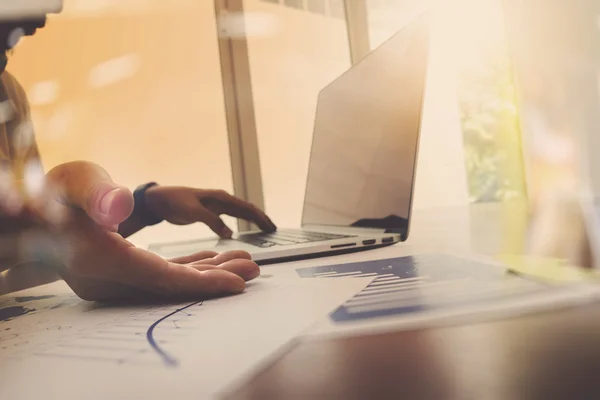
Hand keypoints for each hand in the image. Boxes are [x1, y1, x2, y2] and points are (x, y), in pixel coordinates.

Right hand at [0, 161, 259, 300]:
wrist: (31, 218)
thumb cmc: (51, 197)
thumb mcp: (72, 184)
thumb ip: (95, 195)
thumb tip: (117, 210)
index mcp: (102, 261)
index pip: (162, 279)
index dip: (202, 282)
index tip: (236, 283)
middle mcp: (112, 280)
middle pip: (174, 284)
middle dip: (215, 278)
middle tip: (254, 271)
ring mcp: (118, 280)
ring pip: (172, 280)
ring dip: (208, 271)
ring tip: (245, 263)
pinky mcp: (123, 272)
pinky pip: (163, 274)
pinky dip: (189, 266)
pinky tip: (213, 260)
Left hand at [144, 186, 276, 237]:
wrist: (160, 199)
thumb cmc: (174, 202)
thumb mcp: (193, 212)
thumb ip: (212, 221)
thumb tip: (231, 233)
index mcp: (221, 198)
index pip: (246, 208)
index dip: (260, 218)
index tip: (271, 227)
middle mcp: (222, 200)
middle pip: (247, 210)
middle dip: (261, 219)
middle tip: (274, 230)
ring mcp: (217, 205)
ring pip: (240, 213)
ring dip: (253, 221)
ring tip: (265, 230)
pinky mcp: (210, 212)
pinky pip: (231, 217)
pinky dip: (241, 222)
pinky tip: (244, 231)